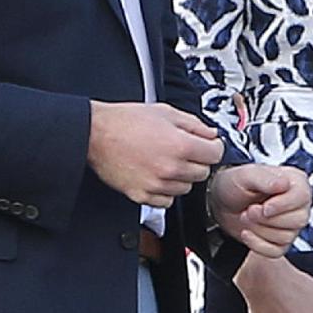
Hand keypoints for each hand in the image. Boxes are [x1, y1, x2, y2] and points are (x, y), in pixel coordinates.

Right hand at [87, 101, 220, 207]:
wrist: (97, 134)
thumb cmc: (125, 121)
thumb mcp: (165, 112)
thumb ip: (194, 124)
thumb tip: (210, 133)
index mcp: (180, 146)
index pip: (216, 154)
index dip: (213, 146)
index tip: (208, 144)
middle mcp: (171, 169)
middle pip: (202, 173)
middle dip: (197, 160)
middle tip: (184, 150)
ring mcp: (156, 185)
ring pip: (186, 188)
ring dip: (181, 176)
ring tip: (166, 160)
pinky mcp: (142, 196)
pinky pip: (167, 200)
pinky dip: (166, 190)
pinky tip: (156, 174)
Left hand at [208, 164, 310, 256]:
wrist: (221, 202)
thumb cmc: (236, 184)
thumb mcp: (246, 175)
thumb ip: (265, 177)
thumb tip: (285, 184)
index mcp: (296, 182)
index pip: (302, 197)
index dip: (282, 205)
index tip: (263, 207)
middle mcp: (298, 204)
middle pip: (299, 220)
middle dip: (268, 219)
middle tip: (249, 210)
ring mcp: (291, 225)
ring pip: (287, 237)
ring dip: (260, 229)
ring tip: (246, 216)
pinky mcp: (281, 242)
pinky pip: (277, 252)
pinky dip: (257, 244)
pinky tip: (246, 232)